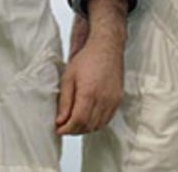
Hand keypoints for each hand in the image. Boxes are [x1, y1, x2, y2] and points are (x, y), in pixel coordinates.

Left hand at [56, 0, 128, 134]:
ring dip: (85, 128)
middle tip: (64, 127)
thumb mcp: (68, 78)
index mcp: (89, 93)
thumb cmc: (87, 59)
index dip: (67, 129)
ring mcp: (113, 100)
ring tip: (75, 123)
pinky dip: (97, 123)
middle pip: (88, 126)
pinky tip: (88, 118)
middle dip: (74, 130)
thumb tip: (60, 121)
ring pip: (98, 125)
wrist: (107, 47)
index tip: (58, 129)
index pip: (78, 121)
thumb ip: (65, 101)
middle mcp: (103, 99)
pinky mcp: (118, 99)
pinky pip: (107, 119)